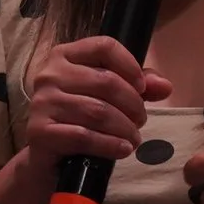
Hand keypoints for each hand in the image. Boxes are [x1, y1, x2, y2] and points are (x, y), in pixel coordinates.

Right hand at [24, 37, 172, 164]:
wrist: (49, 156)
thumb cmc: (81, 118)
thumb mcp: (111, 96)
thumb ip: (139, 85)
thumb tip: (164, 86)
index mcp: (65, 56)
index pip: (104, 46)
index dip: (130, 66)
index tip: (142, 87)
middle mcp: (49, 74)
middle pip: (105, 81)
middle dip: (133, 104)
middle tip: (140, 120)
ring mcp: (42, 102)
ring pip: (97, 111)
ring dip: (125, 128)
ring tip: (133, 138)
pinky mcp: (39, 131)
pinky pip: (84, 136)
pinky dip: (110, 144)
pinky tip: (122, 149)